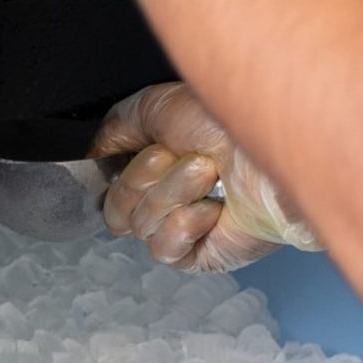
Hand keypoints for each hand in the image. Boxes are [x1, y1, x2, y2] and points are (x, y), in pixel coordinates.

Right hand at [90, 83, 319, 272]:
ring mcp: (187, 228)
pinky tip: (216, 210)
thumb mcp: (155, 107)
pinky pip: (163, 249)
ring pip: (139, 224)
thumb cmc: (228, 124)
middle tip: (190, 157)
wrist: (268, 154)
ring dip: (174, 191)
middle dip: (148, 175)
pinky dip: (185, 223)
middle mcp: (170, 197)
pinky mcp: (204, 255)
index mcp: (159, 164)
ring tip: (212, 175)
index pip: (107, 184)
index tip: (147, 150)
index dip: (116, 171)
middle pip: (115, 207)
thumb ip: (115, 129)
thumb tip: (93, 155)